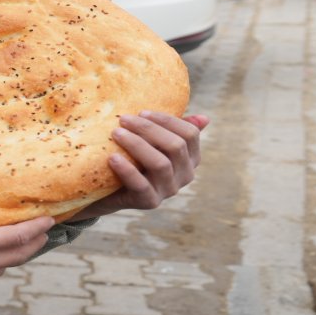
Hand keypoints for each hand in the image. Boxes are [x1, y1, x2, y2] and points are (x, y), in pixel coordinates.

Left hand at [68, 111, 208, 220]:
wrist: (110, 187)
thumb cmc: (135, 156)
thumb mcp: (153, 140)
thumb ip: (172, 128)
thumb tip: (205, 118)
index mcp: (190, 157)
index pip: (190, 134)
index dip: (167, 120)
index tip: (142, 112)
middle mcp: (185, 174)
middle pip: (175, 146)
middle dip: (148, 129)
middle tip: (124, 119)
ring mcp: (169, 190)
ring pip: (160, 164)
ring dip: (136, 145)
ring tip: (116, 133)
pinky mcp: (150, 202)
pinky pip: (141, 185)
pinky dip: (127, 170)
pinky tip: (113, 157)